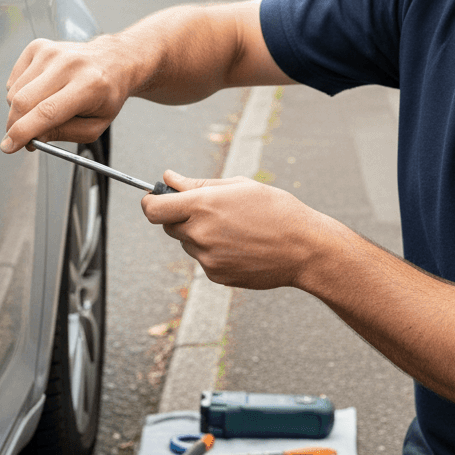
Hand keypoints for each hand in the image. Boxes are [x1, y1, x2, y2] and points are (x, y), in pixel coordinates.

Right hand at [2, 36, 127, 151]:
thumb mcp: (95, 125)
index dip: (23, 132)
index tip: (9, 146)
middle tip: (23, 137)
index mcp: (89, 85)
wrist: (113, 61)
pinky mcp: (38, 47)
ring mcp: (51, 52)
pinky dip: (20, 93)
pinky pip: (14, 80)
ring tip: (42, 109)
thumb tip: (32, 138)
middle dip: (15, 126)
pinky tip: (40, 91)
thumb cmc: (107, 94)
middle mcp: (69, 64)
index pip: (47, 112)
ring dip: (20, 110)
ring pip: (15, 92)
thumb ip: (64, 134)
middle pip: (24, 101)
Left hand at [141, 172, 334, 289]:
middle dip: (181, 216)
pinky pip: (204, 259)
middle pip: (169, 225)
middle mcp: (200, 234)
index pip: (153, 208)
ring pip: (188, 243)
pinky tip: (241, 245)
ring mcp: (206, 258)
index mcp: (203, 206)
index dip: (150, 202)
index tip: (156, 198)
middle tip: (211, 210)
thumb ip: (197, 183)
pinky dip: (215, 251)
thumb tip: (168, 178)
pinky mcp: (216, 275)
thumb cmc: (275, 209)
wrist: (304, 248)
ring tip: (236, 228)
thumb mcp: (239, 186)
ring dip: (201, 233)